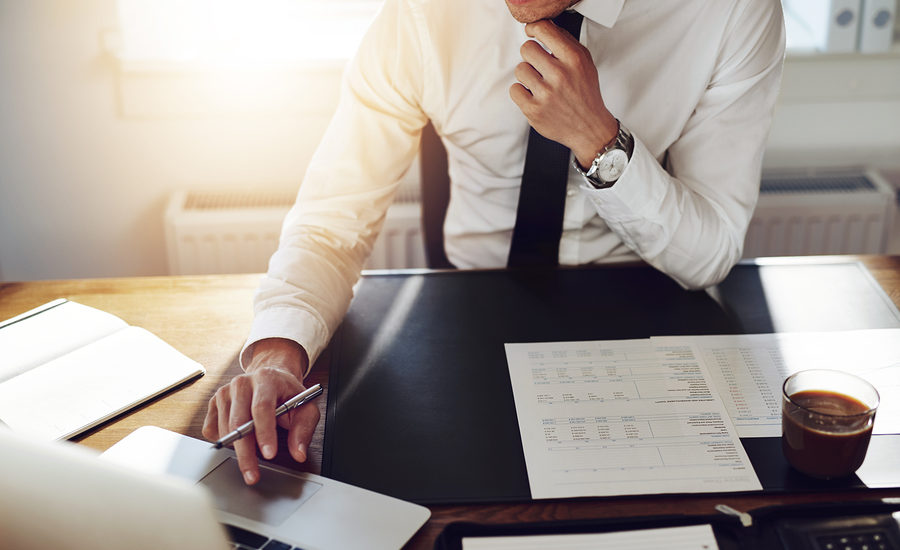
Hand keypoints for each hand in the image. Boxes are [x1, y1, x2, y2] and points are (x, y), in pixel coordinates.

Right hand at [202, 338, 317, 484]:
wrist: (271, 377)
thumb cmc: (288, 393)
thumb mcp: (305, 407)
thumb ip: (304, 429)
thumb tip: (298, 453)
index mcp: (266, 379)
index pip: (262, 407)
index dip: (265, 432)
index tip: (269, 454)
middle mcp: (242, 383)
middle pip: (238, 421)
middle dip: (245, 453)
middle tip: (252, 475)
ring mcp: (224, 392)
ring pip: (224, 428)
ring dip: (236, 449)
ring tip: (252, 456)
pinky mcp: (213, 403)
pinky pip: (211, 430)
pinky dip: (224, 441)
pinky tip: (239, 439)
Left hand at [509, 19, 618, 168]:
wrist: (589, 127)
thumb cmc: (585, 93)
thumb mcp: (584, 62)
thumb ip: (565, 42)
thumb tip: (542, 27)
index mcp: (573, 59)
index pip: (543, 29)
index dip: (534, 29)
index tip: (532, 33)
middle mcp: (560, 75)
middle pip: (526, 48)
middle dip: (531, 55)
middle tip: (539, 65)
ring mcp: (546, 94)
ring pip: (520, 69)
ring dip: (527, 75)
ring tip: (540, 83)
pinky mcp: (534, 110)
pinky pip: (514, 90)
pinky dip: (522, 92)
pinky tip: (534, 96)